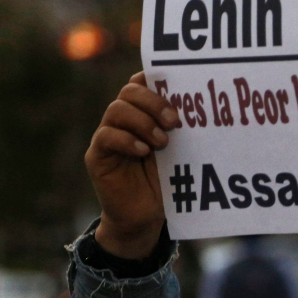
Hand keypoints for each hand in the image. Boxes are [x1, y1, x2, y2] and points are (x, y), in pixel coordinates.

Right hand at [85, 72, 181, 258]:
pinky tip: (143, 151)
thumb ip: (180, 130)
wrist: (146, 217)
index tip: (178, 90)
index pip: (141, 83)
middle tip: (174, 121)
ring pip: (116, 110)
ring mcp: (107, 136)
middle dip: (154, 101)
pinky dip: (126, 140)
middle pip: (129, 92)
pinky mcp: (97, 156)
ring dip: (143, 122)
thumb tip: (199, 106)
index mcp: (142, 113)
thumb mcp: (178, 152)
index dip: (155, 79)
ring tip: (161, 142)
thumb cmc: (166, 182)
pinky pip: (105, 136)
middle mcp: (123, 120)